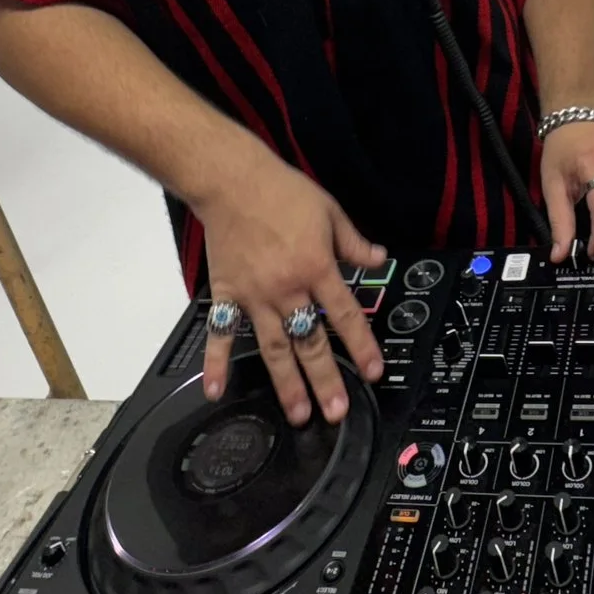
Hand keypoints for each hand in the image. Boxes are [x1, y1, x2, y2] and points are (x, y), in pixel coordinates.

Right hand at [193, 150, 385, 424]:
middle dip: (326, 380)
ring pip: (274, 348)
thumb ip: (353, 242)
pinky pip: (221, 333)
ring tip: (298, 414)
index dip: (362, 346)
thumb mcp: (329, 211)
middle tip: (337, 411)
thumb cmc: (281, 191)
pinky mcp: (226, 293)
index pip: (346, 315)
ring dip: (287, 384)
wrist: (231, 180)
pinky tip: (215, 390)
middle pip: (310, 342)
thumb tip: (378, 259)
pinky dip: (216, 362)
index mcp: (316, 267)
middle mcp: (287, 288)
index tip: (374, 371)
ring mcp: (254, 296)